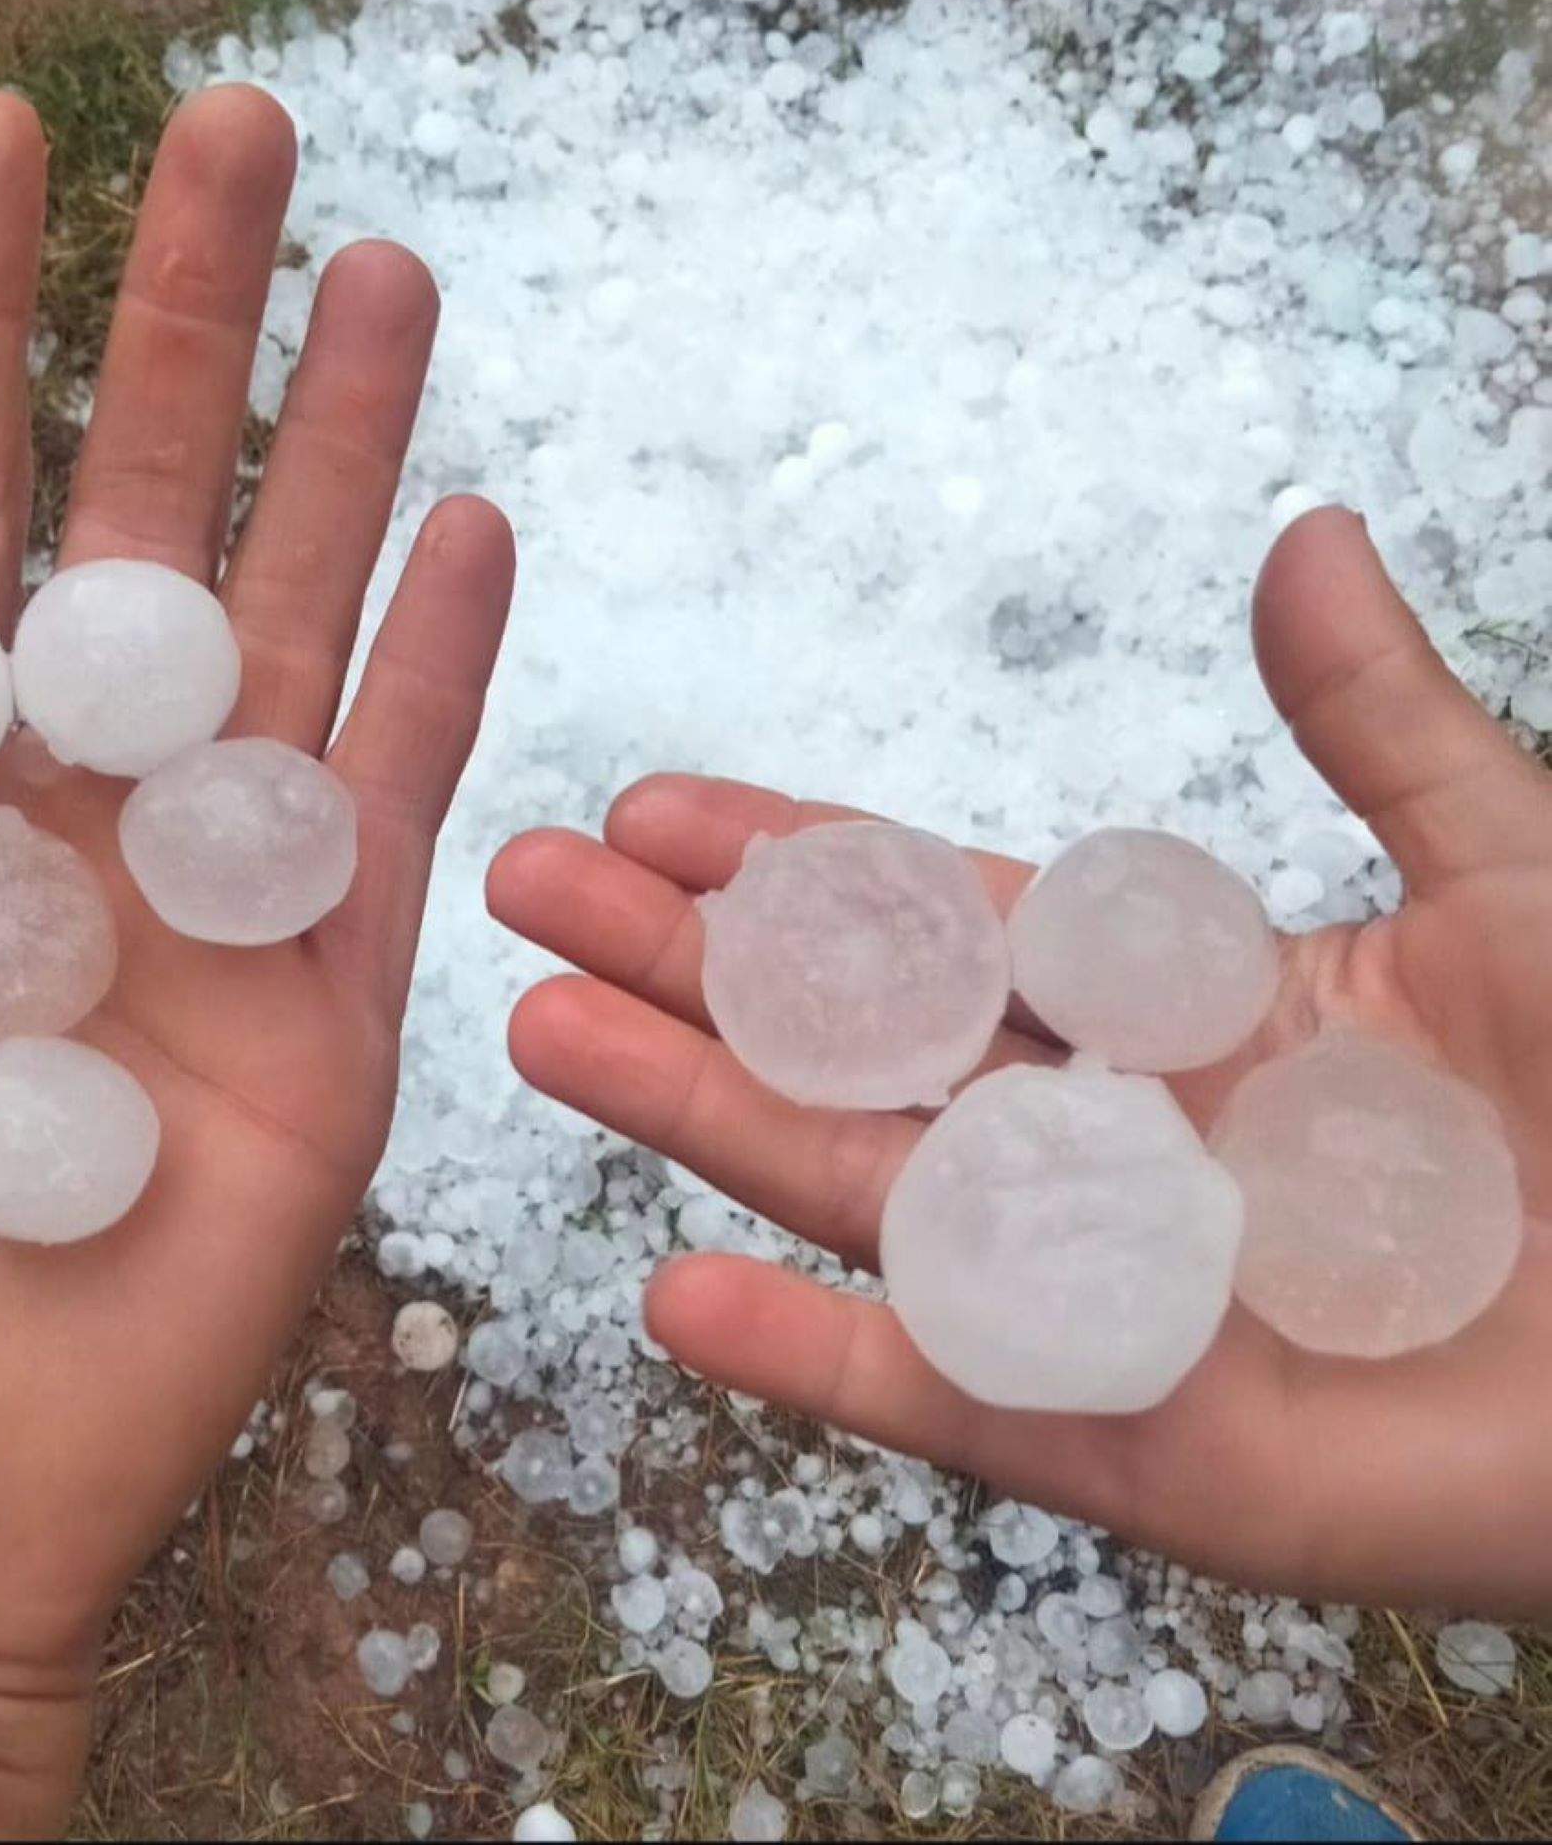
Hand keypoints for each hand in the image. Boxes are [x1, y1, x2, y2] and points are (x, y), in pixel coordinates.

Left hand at [0, 87, 512, 1834]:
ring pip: (286, 629)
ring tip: (387, 275)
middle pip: (137, 526)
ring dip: (338, 454)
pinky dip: (432, 675)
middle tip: (241, 135)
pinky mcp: (319, 1017)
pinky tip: (464, 525)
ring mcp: (199, 908)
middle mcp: (54, 816)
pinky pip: (385, 812)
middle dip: (184, 330)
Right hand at [490, 507, 1551, 1618]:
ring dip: (694, 1114)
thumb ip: (1376, 721)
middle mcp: (1099, 1140)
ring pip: (855, 1191)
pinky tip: (672, 1295)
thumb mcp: (1509, 872)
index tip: (654, 809)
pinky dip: (809, 1355)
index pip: (937, 922)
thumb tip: (1304, 531)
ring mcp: (1094, 1293)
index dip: (793, 864)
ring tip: (541, 1032)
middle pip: (849, 1044)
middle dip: (686, 963)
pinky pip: (941, 1393)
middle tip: (523, 885)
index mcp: (1171, 1009)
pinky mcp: (1128, 1447)